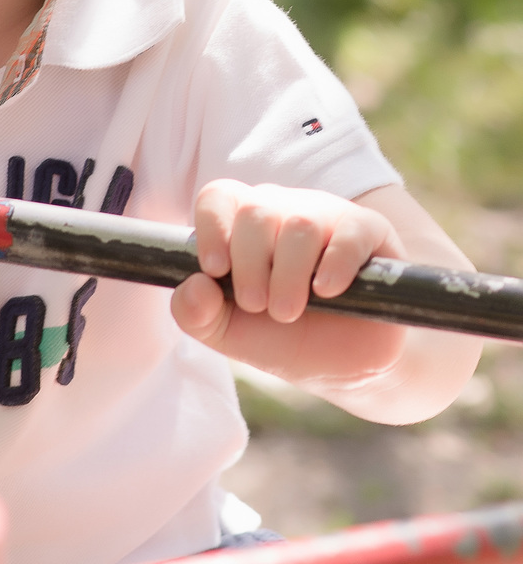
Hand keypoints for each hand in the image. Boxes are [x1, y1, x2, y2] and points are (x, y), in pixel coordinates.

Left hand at [170, 179, 409, 393]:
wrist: (346, 367)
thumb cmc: (284, 338)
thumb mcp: (229, 334)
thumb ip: (196, 314)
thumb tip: (194, 286)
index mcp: (243, 225)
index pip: (219, 196)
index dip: (212, 228)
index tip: (215, 269)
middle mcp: (282, 211)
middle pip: (256, 212)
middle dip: (250, 265)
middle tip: (258, 305)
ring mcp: (327, 216)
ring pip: (300, 224)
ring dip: (288, 275)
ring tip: (288, 311)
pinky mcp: (369, 232)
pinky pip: (350, 234)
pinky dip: (334, 266)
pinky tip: (327, 292)